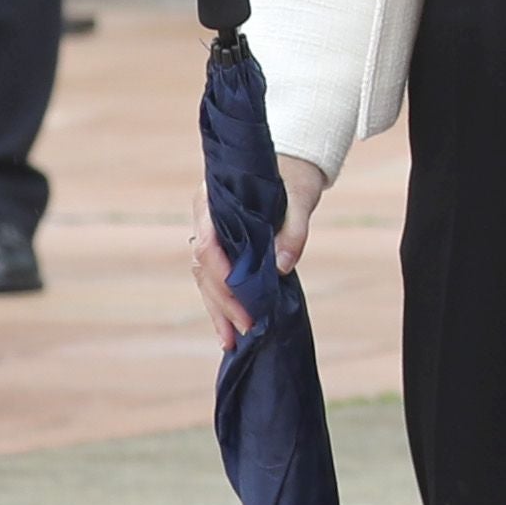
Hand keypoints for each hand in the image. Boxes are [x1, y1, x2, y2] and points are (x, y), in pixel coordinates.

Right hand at [191, 155, 332, 345]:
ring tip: (231, 342)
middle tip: (244, 331)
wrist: (291, 162)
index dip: (225, 277)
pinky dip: (223, 302)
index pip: (209, 245)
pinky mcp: (221, 247)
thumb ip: (292, 231)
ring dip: (218, 310)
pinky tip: (229, 329)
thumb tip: (281, 269)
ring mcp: (209, 234)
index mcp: (214, 202)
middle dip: (223, 303)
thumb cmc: (294, 176)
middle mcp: (204, 219)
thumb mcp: (300, 198)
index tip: (243, 302)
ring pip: (206, 278)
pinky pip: (216, 278)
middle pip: (205, 269)